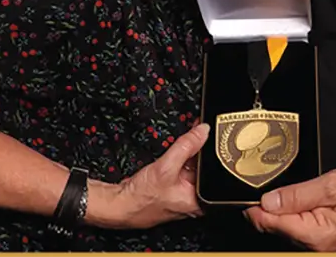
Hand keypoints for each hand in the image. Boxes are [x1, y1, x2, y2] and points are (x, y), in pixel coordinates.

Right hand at [87, 123, 208, 229]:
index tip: (215, 136)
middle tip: (203, 131)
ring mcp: (182, 192)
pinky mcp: (172, 186)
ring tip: (192, 134)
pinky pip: (182, 166)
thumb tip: (202, 131)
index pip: (214, 174)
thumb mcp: (166, 167)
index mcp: (198, 201)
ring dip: (192, 150)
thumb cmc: (141, 198)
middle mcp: (192, 198)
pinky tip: (180, 146)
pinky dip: (182, 155)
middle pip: (203, 168)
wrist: (119, 204)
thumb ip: (186, 147)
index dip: (216, 154)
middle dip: (203, 150)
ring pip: (193, 166)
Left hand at [245, 166, 335, 250]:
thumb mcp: (329, 185)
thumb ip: (296, 195)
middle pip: (278, 231)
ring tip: (280, 197)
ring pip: (288, 233)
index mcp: (316, 236)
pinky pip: (301, 236)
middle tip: (262, 191)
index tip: (245, 199)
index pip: (272, 225)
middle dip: (268, 212)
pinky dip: (294, 221)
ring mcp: (322, 252)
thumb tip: (267, 202)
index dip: (255, 210)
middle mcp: (317, 251)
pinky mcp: (326, 248)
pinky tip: (296, 206)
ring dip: (281, 216)